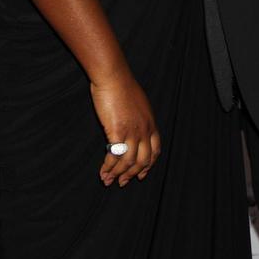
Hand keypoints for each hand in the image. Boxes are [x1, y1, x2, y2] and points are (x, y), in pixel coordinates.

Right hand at [91, 69, 160, 187]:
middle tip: (122, 182)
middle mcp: (144, 129)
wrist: (113, 76)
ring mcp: (132, 131)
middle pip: (142, 160)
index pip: (155, 150)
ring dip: (117, 174)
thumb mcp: (138, 103)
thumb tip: (134, 127)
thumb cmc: (122, 86)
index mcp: (150, 122)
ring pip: (128, 162)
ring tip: (107, 180)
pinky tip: (103, 171)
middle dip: (132, 175)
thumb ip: (139, 118)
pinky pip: (115, 156)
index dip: (148, 165)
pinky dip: (108, 167)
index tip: (141, 175)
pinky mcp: (118, 131)